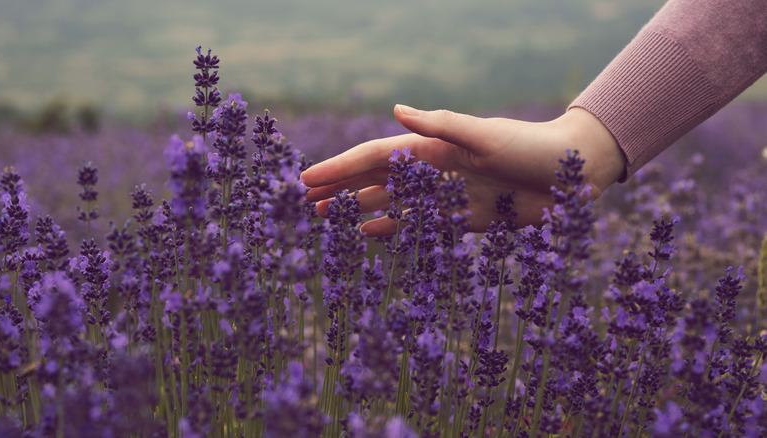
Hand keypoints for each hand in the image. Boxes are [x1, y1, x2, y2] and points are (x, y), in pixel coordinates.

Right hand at [301, 104, 625, 236]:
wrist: (573, 173)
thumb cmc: (532, 147)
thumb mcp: (487, 135)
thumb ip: (442, 126)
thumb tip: (396, 109)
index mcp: (433, 147)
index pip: (375, 157)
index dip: (340, 169)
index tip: (308, 180)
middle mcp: (434, 171)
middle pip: (377, 180)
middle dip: (342, 189)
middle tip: (308, 202)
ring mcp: (446, 195)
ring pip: (392, 203)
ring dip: (360, 208)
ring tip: (329, 217)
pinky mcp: (464, 218)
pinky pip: (420, 225)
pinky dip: (394, 228)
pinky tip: (371, 233)